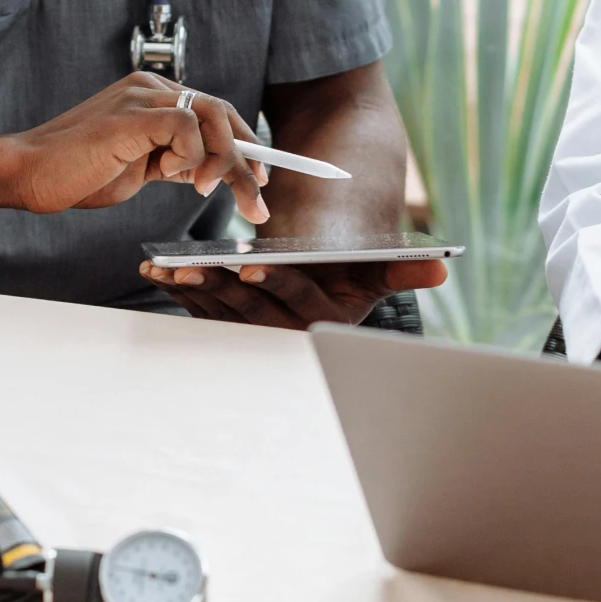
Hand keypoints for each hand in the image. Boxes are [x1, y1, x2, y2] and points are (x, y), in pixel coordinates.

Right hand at [7, 74, 269, 222]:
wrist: (29, 174)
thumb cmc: (75, 173)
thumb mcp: (139, 168)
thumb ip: (171, 161)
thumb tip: (208, 172)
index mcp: (151, 97)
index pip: (213, 112)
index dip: (243, 144)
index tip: (259, 177)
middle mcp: (149, 89)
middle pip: (220, 113)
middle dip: (246, 159)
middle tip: (255, 197)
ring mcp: (141, 98)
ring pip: (211, 117)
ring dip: (223, 162)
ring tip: (208, 192)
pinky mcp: (133, 115)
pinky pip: (186, 128)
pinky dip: (190, 158)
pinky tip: (171, 175)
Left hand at [139, 253, 448, 329]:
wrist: (323, 278)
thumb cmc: (350, 269)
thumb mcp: (375, 270)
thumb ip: (404, 270)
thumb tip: (444, 266)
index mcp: (324, 321)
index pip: (300, 302)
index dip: (277, 284)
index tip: (253, 267)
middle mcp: (287, 334)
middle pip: (251, 311)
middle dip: (221, 289)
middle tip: (194, 268)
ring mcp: (254, 331)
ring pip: (220, 313)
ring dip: (193, 291)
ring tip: (168, 268)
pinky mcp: (227, 323)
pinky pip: (200, 310)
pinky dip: (178, 291)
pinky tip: (156, 271)